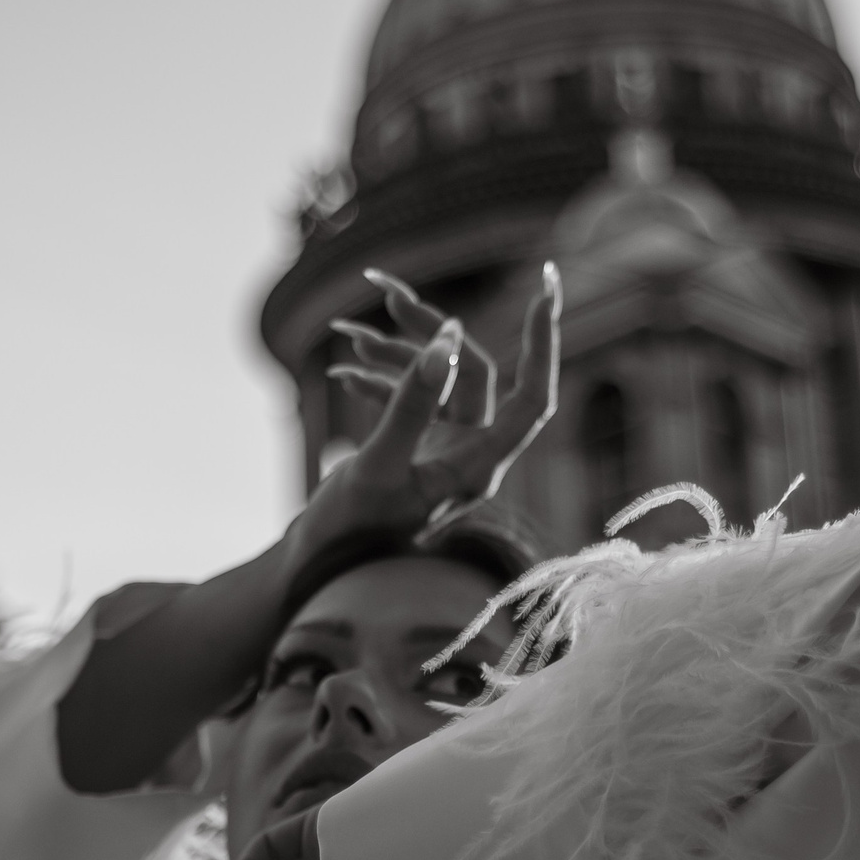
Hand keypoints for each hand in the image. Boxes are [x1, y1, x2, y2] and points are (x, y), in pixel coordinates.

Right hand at [285, 263, 559, 579]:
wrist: (314, 573)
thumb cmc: (347, 536)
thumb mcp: (377, 466)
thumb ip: (410, 404)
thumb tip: (447, 338)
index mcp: (478, 469)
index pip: (531, 398)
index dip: (543, 342)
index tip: (545, 286)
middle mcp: (471, 458)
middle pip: (472, 373)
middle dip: (431, 329)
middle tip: (387, 292)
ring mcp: (444, 453)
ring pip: (437, 381)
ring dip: (396, 352)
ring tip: (348, 335)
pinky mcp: (416, 452)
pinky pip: (409, 400)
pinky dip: (379, 381)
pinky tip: (344, 374)